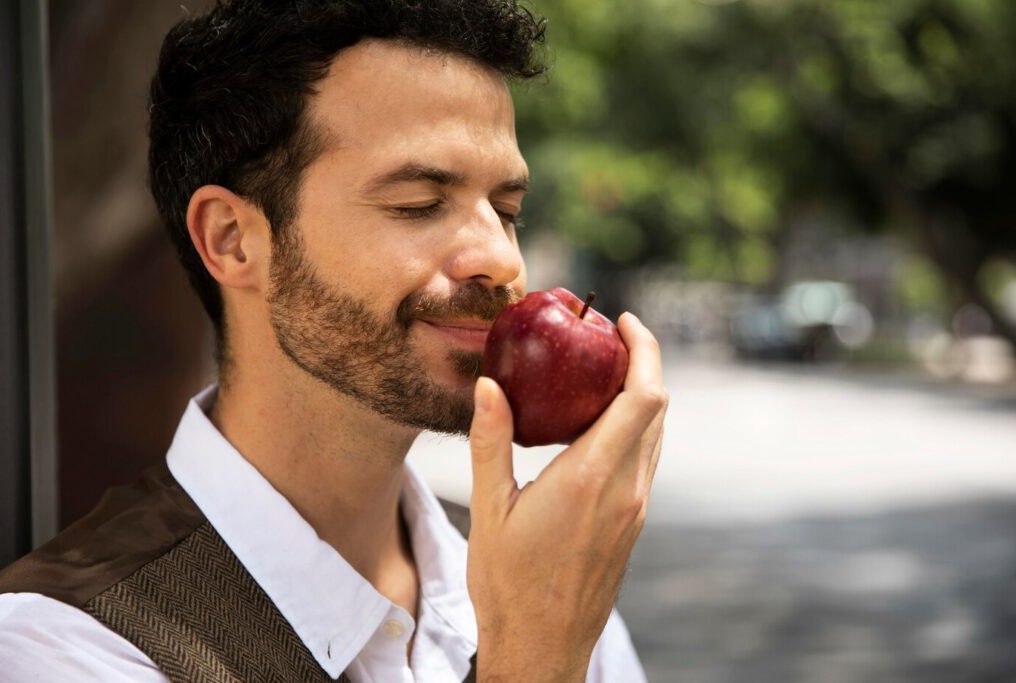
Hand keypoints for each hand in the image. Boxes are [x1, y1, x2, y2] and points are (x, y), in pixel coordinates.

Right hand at [467, 312, 666, 681]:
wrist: (543, 647)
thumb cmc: (509, 584)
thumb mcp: (490, 509)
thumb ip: (491, 442)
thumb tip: (492, 385)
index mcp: (590, 479)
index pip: (643, 398)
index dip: (643, 351)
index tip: (623, 322)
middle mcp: (626, 490)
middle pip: (657, 409)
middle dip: (644, 363)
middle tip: (611, 336)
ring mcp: (635, 509)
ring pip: (656, 434)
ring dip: (641, 395)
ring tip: (603, 372)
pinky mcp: (633, 523)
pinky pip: (646, 458)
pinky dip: (633, 426)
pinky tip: (597, 424)